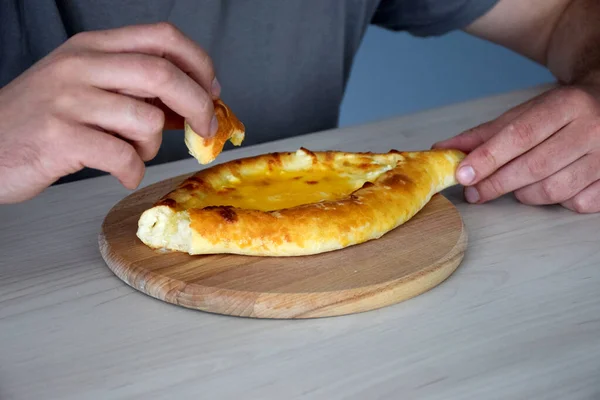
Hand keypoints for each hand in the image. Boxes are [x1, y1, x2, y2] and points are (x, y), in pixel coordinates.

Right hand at [0, 22, 219, 203]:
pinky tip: (121, 172)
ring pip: (147, 120)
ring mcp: (68, 100)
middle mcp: (81, 66)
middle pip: (163, 74)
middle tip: (205, 129)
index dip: (199, 63)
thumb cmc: (42, 120)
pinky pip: (123, 157)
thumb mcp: (87, 87)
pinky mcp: (60, 138)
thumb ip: (134, 88)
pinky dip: (132, 172)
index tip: (212, 91)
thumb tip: (192, 103)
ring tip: (133, 154)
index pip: (163, 37)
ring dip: (153, 147)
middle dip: (198, 106)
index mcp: (93, 47)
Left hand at [433, 84, 599, 212]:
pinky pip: (574, 204)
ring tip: (514, 184)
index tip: (463, 175)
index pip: (521, 135)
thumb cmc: (559, 113)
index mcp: (567, 104)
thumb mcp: (523, 114)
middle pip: (534, 166)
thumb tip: (443, 149)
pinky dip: (554, 201)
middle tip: (473, 192)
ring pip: (552, 191)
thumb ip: (484, 135)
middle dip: (496, 183)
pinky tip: (547, 185)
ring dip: (523, 193)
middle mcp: (592, 128)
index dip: (488, 158)